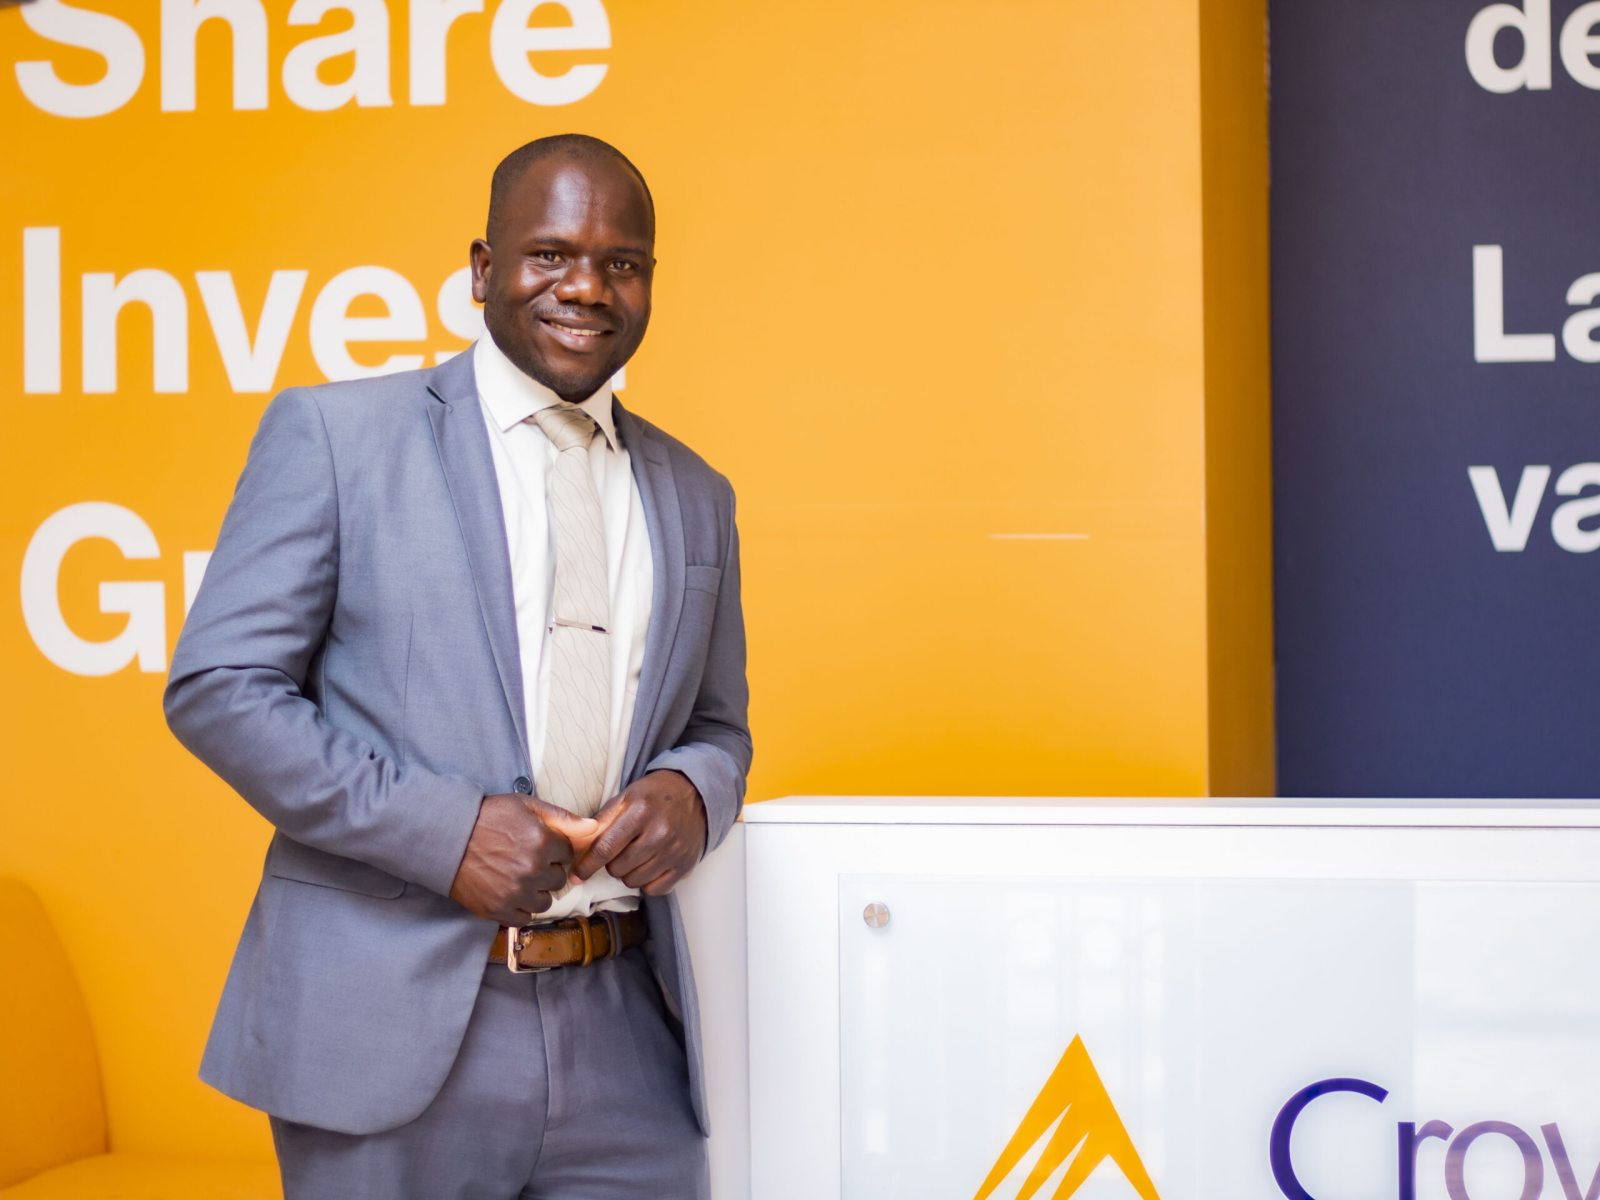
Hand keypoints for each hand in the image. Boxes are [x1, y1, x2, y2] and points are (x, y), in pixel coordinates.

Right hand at [449, 793, 599, 924]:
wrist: (447, 837)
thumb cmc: (487, 817)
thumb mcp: (525, 806)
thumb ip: (562, 818)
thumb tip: (594, 828)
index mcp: (542, 841)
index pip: (567, 853)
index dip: (554, 848)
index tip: (538, 844)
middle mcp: (532, 869)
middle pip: (558, 878)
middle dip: (547, 869)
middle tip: (525, 859)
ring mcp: (516, 893)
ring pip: (545, 901)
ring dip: (536, 890)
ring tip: (517, 876)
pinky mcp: (499, 910)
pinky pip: (525, 917)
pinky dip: (520, 907)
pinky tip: (509, 891)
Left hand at [571, 770, 706, 896]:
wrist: (695, 794)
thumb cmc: (654, 795)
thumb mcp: (626, 797)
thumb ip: (601, 821)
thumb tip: (578, 846)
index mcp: (640, 812)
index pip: (606, 848)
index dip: (587, 865)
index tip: (576, 876)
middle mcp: (660, 833)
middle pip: (618, 868)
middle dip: (611, 864)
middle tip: (619, 851)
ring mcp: (674, 852)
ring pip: (634, 882)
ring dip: (628, 873)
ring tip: (635, 857)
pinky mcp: (685, 866)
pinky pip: (654, 889)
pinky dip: (647, 882)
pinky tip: (649, 866)